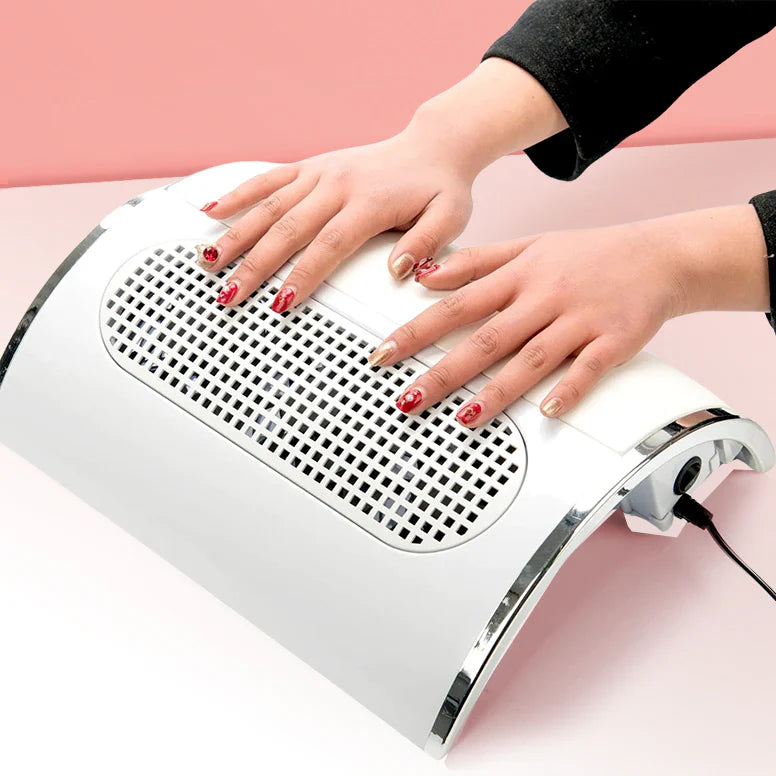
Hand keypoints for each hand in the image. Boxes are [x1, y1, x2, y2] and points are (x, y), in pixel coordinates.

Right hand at [193, 58, 565, 310]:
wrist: (433, 146)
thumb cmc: (441, 188)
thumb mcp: (451, 217)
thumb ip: (426, 243)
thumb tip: (400, 271)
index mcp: (370, 201)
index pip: (329, 244)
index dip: (303, 274)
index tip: (281, 304)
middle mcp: (337, 183)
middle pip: (288, 228)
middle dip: (255, 264)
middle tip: (230, 295)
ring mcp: (319, 172)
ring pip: (268, 205)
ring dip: (236, 234)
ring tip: (207, 262)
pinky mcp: (310, 166)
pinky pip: (268, 179)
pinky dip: (238, 195)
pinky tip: (209, 213)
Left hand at [369, 205, 768, 425]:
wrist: (657, 256)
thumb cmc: (587, 255)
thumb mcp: (526, 246)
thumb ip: (474, 262)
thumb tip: (425, 276)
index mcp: (518, 275)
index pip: (456, 304)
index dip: (416, 330)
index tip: (383, 354)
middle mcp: (542, 297)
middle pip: (485, 338)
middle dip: (443, 371)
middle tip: (408, 399)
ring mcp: (578, 320)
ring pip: (531, 358)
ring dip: (497, 390)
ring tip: (465, 417)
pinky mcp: (612, 341)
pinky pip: (587, 369)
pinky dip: (568, 390)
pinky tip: (547, 412)